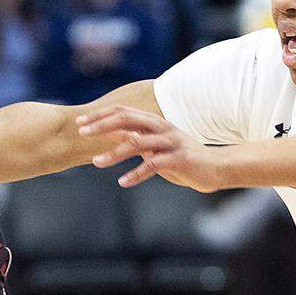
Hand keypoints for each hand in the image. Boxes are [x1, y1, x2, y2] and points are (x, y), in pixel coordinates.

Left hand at [77, 105, 222, 190]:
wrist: (215, 168)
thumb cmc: (180, 158)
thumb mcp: (155, 147)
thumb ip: (136, 139)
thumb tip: (112, 133)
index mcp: (154, 122)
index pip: (123, 112)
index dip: (101, 116)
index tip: (80, 123)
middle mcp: (161, 127)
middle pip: (128, 119)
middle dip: (103, 125)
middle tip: (82, 133)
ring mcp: (171, 142)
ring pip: (138, 142)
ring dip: (115, 153)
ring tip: (96, 163)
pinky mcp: (179, 158)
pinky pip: (154, 165)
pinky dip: (136, 174)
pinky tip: (122, 182)